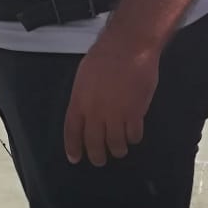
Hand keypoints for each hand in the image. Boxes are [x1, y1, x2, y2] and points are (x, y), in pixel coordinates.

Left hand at [62, 32, 161, 165]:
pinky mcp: (135, 113)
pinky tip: (134, 135)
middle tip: (100, 160)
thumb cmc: (106, 55)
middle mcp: (95, 112)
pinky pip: (134, 135)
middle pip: (94, 144)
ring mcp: (116, 115)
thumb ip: (84, 97)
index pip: (72, 132)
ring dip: (117, 150)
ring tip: (119, 150)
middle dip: (97, 156)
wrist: (128, 47)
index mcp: (79, 101)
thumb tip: (86, 111)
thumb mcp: (84, 76)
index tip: (75, 158)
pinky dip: (134, 138)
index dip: (73, 147)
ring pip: (115, 144)